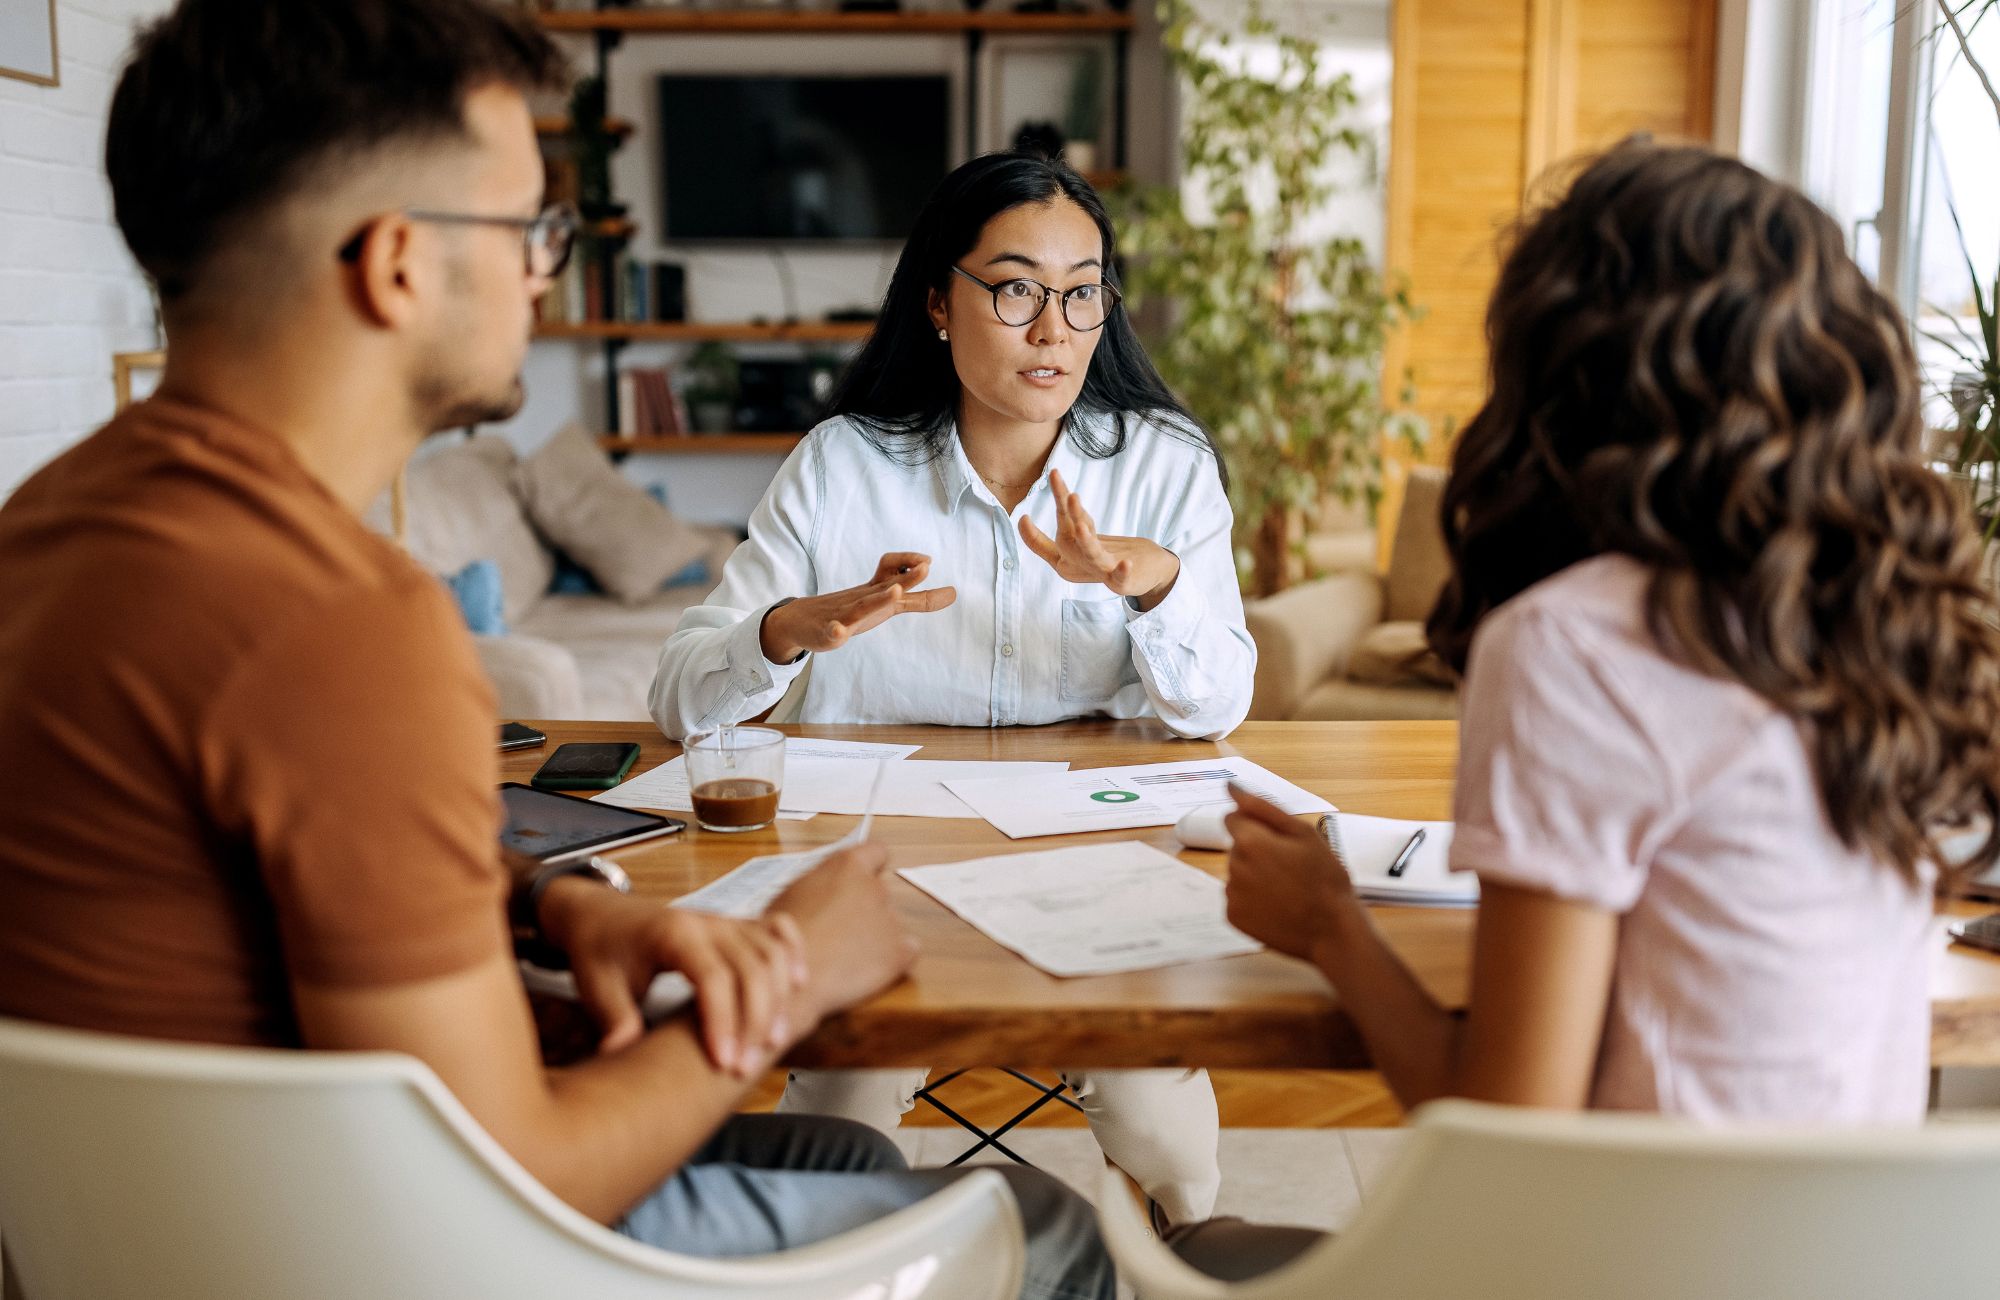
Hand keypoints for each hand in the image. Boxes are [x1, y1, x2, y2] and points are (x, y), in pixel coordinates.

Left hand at [539, 879, 807, 1076]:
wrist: (600, 915)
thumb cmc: (599, 953)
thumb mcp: (596, 987)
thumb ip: (615, 1020)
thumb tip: (621, 1056)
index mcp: (672, 933)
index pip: (712, 977)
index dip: (722, 1022)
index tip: (722, 1063)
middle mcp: (705, 921)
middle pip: (751, 967)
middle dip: (756, 1020)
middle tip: (744, 1068)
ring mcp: (724, 920)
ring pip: (771, 952)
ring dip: (779, 997)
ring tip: (773, 1043)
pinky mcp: (734, 924)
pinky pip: (776, 930)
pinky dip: (793, 953)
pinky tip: (799, 984)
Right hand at [760, 552, 956, 663]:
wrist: (802, 620)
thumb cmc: (851, 610)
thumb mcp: (886, 602)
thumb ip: (919, 600)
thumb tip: (953, 593)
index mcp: (877, 592)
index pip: (895, 572)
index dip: (912, 565)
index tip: (930, 561)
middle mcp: (863, 599)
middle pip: (886, 584)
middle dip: (908, 576)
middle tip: (927, 565)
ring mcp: (845, 614)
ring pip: (863, 606)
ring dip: (880, 598)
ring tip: (896, 591)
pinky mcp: (829, 632)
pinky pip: (833, 631)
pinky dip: (836, 631)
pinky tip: (838, 632)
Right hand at [767, 843, 917, 1022]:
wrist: (790, 976)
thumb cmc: (779, 937)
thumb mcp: (791, 894)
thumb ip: (818, 886)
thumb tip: (824, 894)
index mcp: (847, 867)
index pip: (876, 851)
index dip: (872, 865)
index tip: (866, 878)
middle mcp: (875, 887)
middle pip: (879, 893)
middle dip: (864, 910)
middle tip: (839, 931)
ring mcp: (891, 919)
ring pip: (889, 924)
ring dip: (874, 936)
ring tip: (843, 957)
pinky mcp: (900, 951)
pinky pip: (906, 951)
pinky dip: (891, 960)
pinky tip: (864, 970)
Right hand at [1019, 469, 1179, 608]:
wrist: (1142, 573)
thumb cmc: (1105, 555)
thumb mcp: (1079, 538)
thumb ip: (1065, 520)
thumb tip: (1023, 517)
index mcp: (1066, 558)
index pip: (1046, 543)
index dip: (1031, 535)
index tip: (1023, 517)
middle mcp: (1080, 564)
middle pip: (1070, 539)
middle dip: (1069, 515)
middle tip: (1069, 494)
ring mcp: (1100, 571)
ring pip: (1092, 554)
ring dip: (1086, 541)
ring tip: (1082, 526)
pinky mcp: (1122, 581)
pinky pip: (1120, 577)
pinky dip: (1122, 571)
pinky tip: (1126, 564)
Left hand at [1223, 785, 1356, 963]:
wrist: (1332, 930)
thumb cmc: (1325, 880)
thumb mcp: (1303, 834)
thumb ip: (1262, 807)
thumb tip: (1231, 787)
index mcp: (1250, 842)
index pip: (1233, 819)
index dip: (1257, 826)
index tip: (1279, 841)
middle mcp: (1234, 867)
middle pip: (1236, 847)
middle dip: (1257, 851)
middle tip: (1291, 868)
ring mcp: (1232, 895)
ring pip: (1237, 872)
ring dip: (1255, 875)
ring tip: (1287, 889)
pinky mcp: (1233, 917)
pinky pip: (1238, 897)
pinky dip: (1253, 899)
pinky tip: (1277, 905)